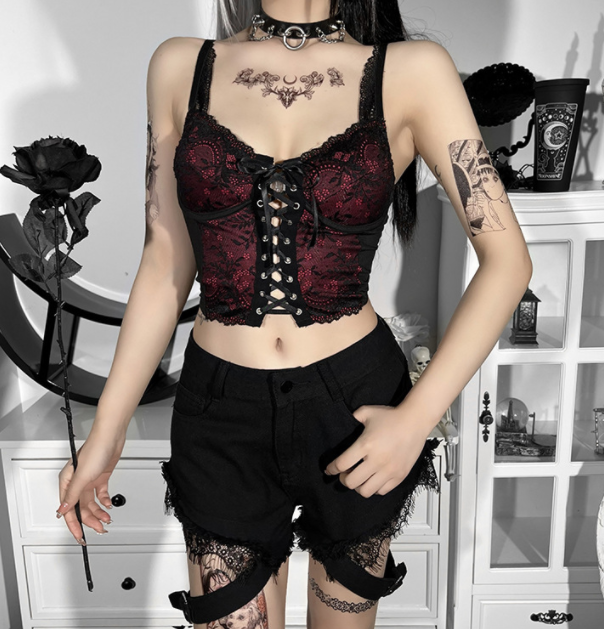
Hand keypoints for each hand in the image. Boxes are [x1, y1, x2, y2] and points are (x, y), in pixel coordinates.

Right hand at [56, 428, 126, 544]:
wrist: (111, 438)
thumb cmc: (95, 450)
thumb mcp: (82, 476)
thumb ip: (73, 494)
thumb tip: (62, 510)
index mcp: (67, 482)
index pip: (68, 509)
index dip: (74, 524)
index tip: (80, 536)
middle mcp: (77, 482)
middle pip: (81, 508)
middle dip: (90, 521)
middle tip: (99, 530)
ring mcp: (89, 480)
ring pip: (91, 503)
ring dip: (99, 512)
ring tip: (106, 519)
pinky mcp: (100, 477)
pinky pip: (101, 494)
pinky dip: (105, 501)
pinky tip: (108, 505)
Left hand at [323, 404, 429, 497]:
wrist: (415, 421)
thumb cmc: (392, 416)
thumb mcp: (367, 412)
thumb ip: (353, 416)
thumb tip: (346, 420)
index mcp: (365, 444)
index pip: (342, 464)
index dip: (331, 469)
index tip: (328, 470)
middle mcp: (376, 460)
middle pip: (351, 482)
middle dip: (343, 479)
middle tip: (344, 473)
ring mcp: (389, 470)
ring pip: (366, 491)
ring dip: (358, 486)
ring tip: (358, 478)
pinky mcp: (399, 475)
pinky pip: (382, 491)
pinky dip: (374, 488)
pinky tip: (373, 479)